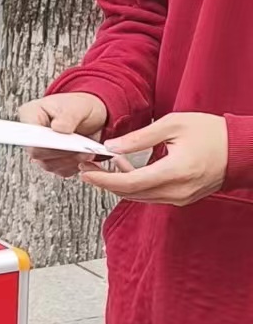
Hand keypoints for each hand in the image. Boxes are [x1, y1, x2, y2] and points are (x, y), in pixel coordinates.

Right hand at [18, 93, 109, 177]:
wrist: (90, 116)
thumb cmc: (80, 107)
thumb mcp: (78, 106)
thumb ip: (68, 116)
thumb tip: (59, 128)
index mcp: (30, 115)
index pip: (28, 133)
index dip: (42, 142)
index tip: (60, 142)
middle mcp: (32, 134)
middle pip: (37, 152)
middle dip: (61, 152)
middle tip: (79, 147)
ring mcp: (41, 149)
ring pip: (49, 164)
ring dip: (70, 160)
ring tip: (86, 151)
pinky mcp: (51, 160)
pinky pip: (60, 170)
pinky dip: (74, 165)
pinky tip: (83, 156)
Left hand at [79, 113, 228, 205]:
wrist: (243, 149)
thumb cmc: (213, 133)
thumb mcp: (173, 125)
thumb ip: (139, 137)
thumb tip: (110, 146)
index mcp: (175, 172)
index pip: (129, 183)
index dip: (103, 179)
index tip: (86, 171)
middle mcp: (177, 191)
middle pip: (130, 193)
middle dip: (105, 182)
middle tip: (88, 167)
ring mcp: (180, 198)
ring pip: (138, 196)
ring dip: (119, 183)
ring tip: (105, 163)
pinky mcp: (181, 198)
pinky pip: (150, 195)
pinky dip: (135, 184)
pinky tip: (126, 168)